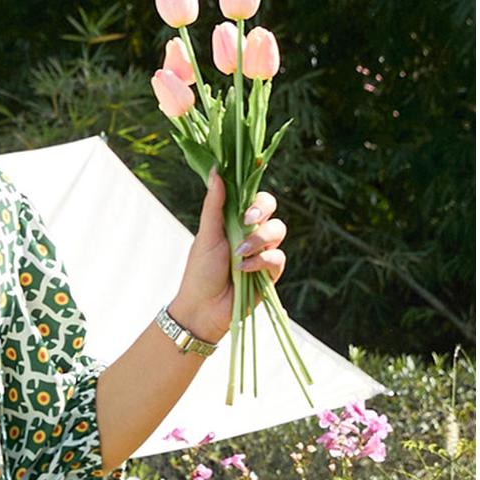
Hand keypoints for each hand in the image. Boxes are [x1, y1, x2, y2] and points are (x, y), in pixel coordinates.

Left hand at [172, 166, 287, 342]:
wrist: (202, 309)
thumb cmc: (200, 272)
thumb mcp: (206, 235)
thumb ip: (214, 204)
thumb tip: (215, 170)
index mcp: (235, 221)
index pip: (254, 197)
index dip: (255, 196)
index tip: (244, 203)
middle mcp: (251, 234)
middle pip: (272, 209)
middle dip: (262, 212)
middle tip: (247, 221)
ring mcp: (262, 252)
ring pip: (279, 231)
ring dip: (259, 240)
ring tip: (240, 254)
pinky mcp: (270, 273)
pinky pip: (278, 258)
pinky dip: (262, 261)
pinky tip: (244, 269)